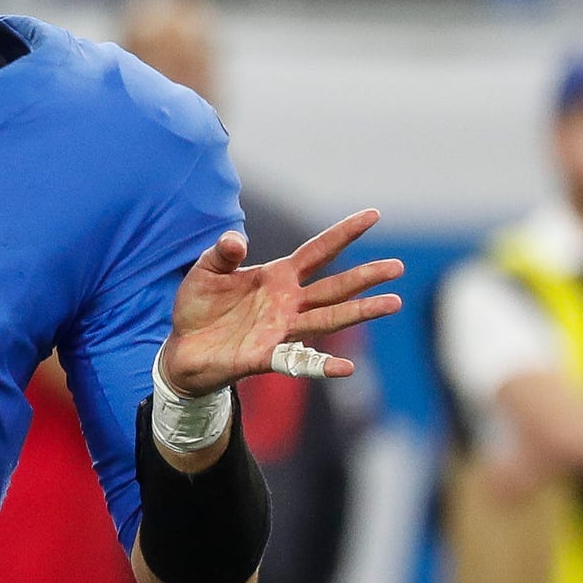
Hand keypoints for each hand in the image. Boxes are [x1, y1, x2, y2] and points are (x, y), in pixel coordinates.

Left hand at [163, 210, 402, 398]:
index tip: (374, 214)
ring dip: (360, 312)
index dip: (344, 233)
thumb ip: (223, 253)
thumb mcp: (206, 271)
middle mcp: (288, 303)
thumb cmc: (199, 306)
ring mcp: (282, 330)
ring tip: (394, 303)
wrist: (184, 347)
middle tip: (398, 266)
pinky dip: (323, 365)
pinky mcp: (267, 357)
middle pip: (334, 286)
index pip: (318, 250)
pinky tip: (347, 368)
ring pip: (328, 318)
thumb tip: (237, 240)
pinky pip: (300, 361)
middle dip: (365, 276)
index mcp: (278, 277)